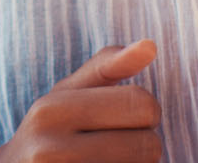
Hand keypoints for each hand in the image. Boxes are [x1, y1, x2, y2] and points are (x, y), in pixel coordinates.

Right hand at [0, 41, 161, 162]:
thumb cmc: (47, 131)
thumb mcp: (66, 93)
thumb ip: (106, 66)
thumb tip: (150, 46)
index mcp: (52, 110)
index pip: (140, 103)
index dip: (147, 111)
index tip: (128, 118)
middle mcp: (51, 150)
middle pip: (148, 145)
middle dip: (143, 144)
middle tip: (118, 146)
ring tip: (107, 161)